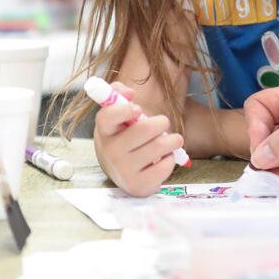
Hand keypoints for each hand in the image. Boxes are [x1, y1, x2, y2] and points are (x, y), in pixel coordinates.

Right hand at [93, 81, 182, 196]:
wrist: (123, 171)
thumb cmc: (125, 135)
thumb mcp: (118, 114)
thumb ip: (119, 93)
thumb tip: (128, 93)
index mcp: (105, 130)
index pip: (108, 117)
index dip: (123, 110)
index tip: (137, 108)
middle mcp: (111, 151)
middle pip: (145, 129)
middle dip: (162, 122)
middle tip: (163, 124)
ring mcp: (124, 171)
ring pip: (161, 146)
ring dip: (172, 140)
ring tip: (169, 141)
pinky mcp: (138, 186)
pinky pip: (166, 165)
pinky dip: (170, 159)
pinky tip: (162, 160)